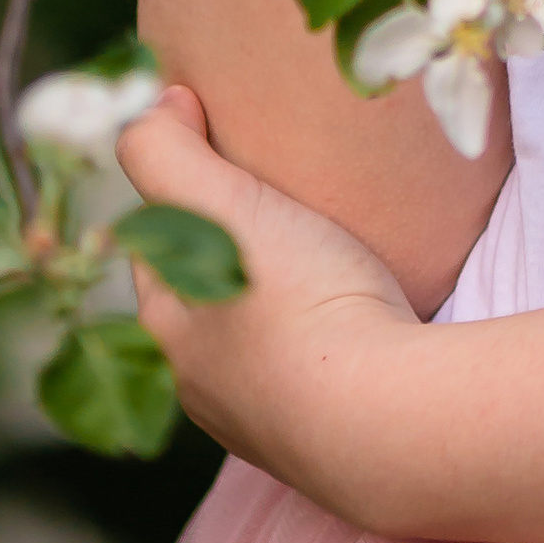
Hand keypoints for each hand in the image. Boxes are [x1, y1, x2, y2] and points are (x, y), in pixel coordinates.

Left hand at [118, 84, 427, 518]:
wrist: (388, 417)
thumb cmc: (299, 304)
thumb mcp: (222, 207)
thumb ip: (168, 152)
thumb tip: (156, 107)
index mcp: (168, 335)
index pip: (157, 245)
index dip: (183, 188)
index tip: (225, 139)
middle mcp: (205, 388)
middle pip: (205, 293)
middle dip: (230, 247)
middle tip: (281, 193)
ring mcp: (267, 421)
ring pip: (257, 337)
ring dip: (278, 295)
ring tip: (324, 248)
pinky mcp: (329, 435)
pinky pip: (312, 369)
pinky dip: (321, 336)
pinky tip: (354, 314)